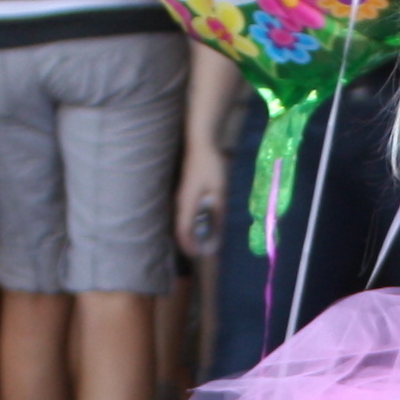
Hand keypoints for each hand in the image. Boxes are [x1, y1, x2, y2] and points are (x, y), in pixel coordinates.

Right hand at [174, 145, 228, 259]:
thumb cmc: (211, 166)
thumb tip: (217, 235)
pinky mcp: (184, 193)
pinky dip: (191, 224)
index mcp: (186, 204)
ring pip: (182, 222)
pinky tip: (202, 224)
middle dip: (189, 243)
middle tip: (202, 252)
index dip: (189, 246)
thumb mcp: (219, 192)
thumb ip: (218, 214)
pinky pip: (185, 214)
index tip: (198, 256)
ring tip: (203, 241)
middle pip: (180, 229)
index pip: (183, 231)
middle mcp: (179, 203)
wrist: (200, 143)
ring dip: (190, 234)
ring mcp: (180, 197)